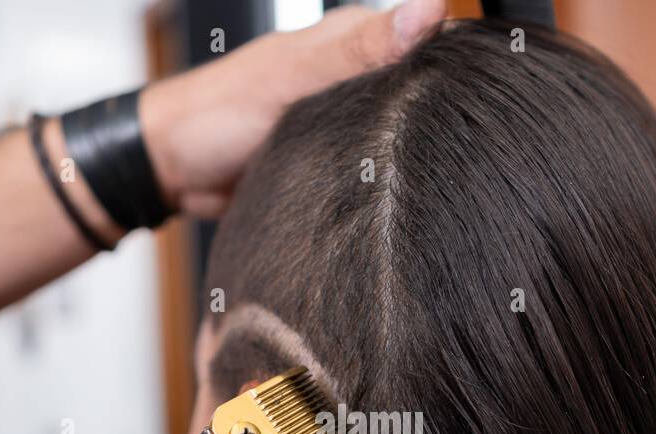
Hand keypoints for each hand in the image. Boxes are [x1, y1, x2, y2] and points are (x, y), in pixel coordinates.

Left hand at [141, 0, 444, 216]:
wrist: (172, 170)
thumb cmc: (218, 113)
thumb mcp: (294, 76)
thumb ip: (360, 49)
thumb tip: (430, 8)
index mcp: (353, 41)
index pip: (428, 40)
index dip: (457, 63)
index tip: (483, 95)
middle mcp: (356, 78)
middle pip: (422, 92)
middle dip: (442, 116)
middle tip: (467, 148)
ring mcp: (346, 121)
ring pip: (402, 134)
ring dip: (416, 153)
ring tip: (444, 175)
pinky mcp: (336, 162)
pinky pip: (374, 170)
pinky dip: (386, 179)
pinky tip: (406, 193)